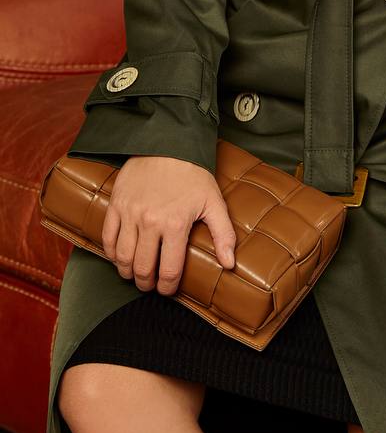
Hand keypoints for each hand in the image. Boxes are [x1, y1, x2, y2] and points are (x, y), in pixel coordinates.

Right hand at [102, 155, 236, 295]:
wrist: (168, 143)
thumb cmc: (193, 174)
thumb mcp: (214, 201)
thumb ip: (223, 234)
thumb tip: (230, 264)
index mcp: (176, 224)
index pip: (170, 270)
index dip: (168, 287)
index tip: (168, 289)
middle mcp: (150, 222)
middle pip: (143, 268)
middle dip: (146, 284)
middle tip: (150, 285)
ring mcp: (130, 214)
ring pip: (123, 258)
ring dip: (128, 272)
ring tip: (135, 273)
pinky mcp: (116, 204)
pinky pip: (107, 238)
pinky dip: (112, 253)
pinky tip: (120, 256)